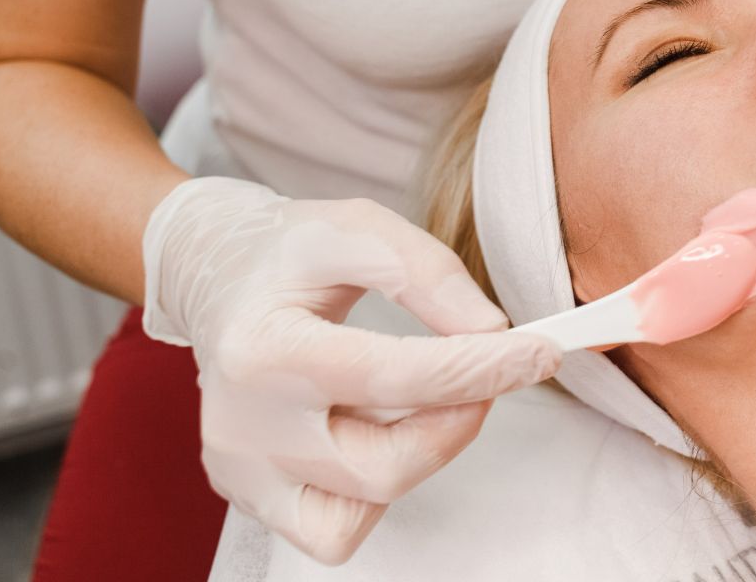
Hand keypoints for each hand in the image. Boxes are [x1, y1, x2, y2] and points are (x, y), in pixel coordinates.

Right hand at [142, 177, 560, 564]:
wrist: (215, 277)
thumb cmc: (289, 251)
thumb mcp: (359, 228)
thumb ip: (428, 273)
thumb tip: (492, 333)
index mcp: (262, 348)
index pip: (392, 377)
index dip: (480, 371)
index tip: (540, 353)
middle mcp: (242, 424)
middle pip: (382, 467)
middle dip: (458, 422)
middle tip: (487, 372)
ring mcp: (241, 469)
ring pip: (364, 507)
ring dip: (419, 453)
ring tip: (417, 393)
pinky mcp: (248, 495)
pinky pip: (334, 526)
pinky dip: (372, 488)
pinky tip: (371, 429)